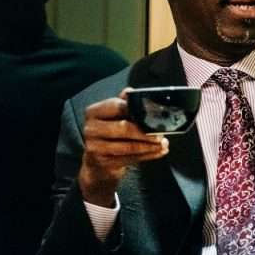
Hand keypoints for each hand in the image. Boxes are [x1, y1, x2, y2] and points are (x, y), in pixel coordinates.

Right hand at [78, 88, 168, 206]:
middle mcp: (91, 128)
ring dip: (150, 146)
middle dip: (146, 132)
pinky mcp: (103, 162)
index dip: (136, 109)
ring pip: (128, 146)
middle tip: (160, 133)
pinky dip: (147, 156)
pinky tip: (158, 152)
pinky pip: (130, 159)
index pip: (117, 107)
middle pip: (123, 128)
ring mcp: (95, 147)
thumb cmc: (110, 132)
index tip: (153, 113)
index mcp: (94, 112)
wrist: (97, 159)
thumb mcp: (114, 115)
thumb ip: (124, 103)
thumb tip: (132, 91)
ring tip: (163, 144)